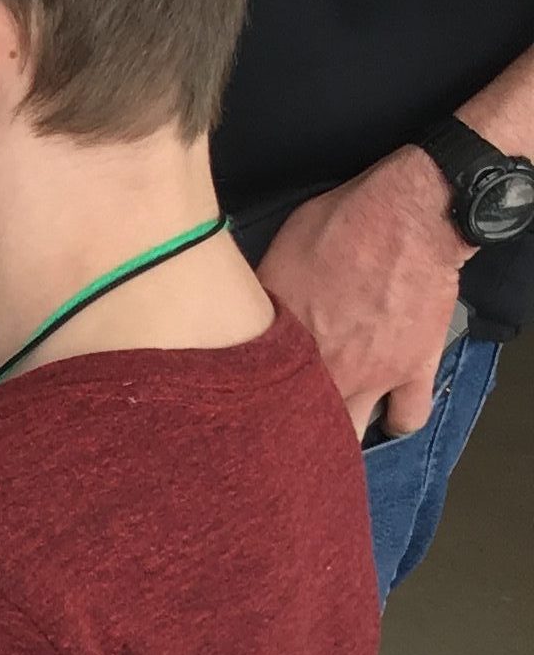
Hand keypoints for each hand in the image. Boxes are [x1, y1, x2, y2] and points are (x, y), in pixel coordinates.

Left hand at [257, 148, 469, 437]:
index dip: (244, 405)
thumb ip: (259, 301)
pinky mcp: (414, 370)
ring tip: (332, 428)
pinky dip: (397, 419)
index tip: (242, 408)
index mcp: (278, 342)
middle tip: (284, 428)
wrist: (406, 218)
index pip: (248, 394)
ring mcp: (370, 375)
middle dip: (287, 433)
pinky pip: (407, 418)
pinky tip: (387, 411)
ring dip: (339, 435)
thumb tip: (239, 316)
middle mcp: (321, 367)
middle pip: (296, 426)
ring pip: (349, 434)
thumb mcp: (275, 256)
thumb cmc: (337, 225)